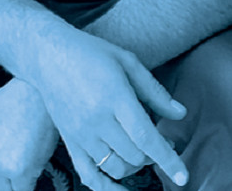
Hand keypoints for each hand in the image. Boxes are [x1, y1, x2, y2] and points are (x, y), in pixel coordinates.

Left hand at [0, 79, 58, 190]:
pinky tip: (31, 164)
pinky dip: (28, 183)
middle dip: (0, 178)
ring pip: (5, 190)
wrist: (38, 91)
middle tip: (11, 159)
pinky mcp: (20, 171)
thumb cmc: (14, 100)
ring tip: (23, 155)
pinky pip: (22, 190)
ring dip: (15, 180)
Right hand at [33, 30, 188, 190]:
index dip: (167, 158)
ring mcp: (81, 134)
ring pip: (117, 168)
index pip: (146, 137)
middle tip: (158, 139)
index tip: (183, 176)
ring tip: (139, 149)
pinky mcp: (70, 142)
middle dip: (153, 154)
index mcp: (115, 97)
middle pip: (135, 156)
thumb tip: (180, 114)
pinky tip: (122, 189)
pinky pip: (90, 176)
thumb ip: (154, 91)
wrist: (48, 55)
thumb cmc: (91, 53)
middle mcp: (97, 120)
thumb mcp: (127, 61)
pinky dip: (108, 188)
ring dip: (135, 165)